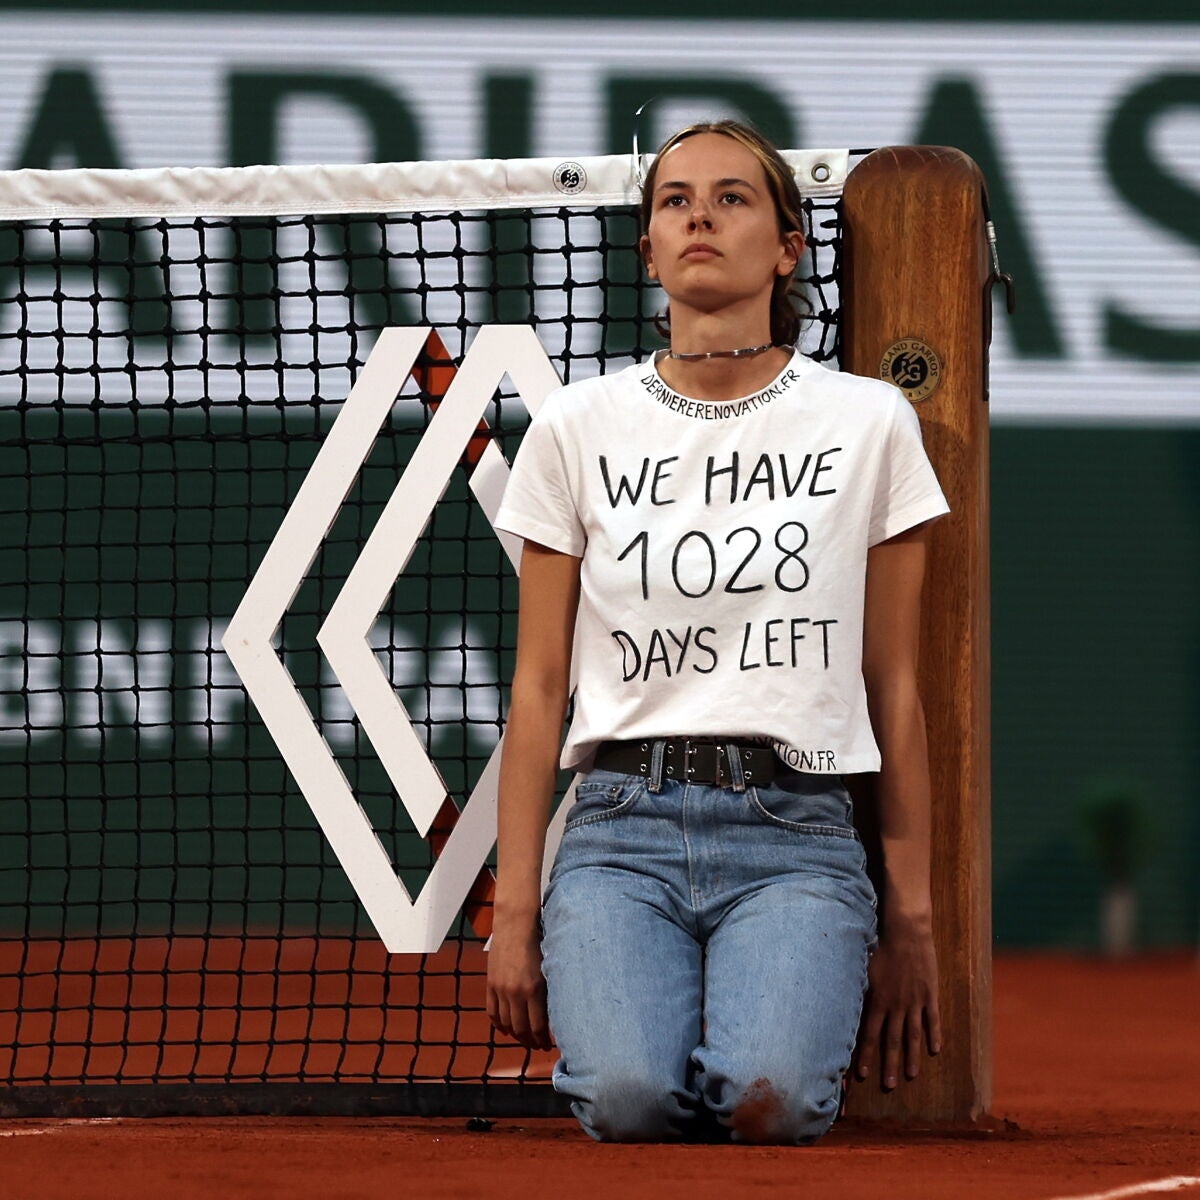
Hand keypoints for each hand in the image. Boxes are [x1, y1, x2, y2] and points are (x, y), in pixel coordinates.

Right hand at [486, 913, 553, 1051]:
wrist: (515, 924)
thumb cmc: (538, 942)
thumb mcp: (548, 968)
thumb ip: (549, 991)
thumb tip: (556, 1013)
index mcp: (535, 989)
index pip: (538, 1026)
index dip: (543, 1039)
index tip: (549, 1045)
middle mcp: (516, 993)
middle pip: (521, 1029)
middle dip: (530, 1041)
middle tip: (538, 1046)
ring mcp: (501, 989)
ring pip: (506, 1023)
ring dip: (515, 1035)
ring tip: (524, 1038)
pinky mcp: (491, 984)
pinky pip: (492, 1012)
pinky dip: (499, 1024)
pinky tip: (506, 1029)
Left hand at [853, 924, 941, 1089]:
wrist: (906, 932)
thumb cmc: (880, 946)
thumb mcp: (863, 968)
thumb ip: (858, 988)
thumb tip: (845, 1003)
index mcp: (878, 1000)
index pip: (869, 1034)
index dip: (865, 1055)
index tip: (862, 1075)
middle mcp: (896, 1006)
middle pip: (892, 1041)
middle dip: (889, 1065)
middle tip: (889, 1086)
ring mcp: (915, 1002)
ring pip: (913, 1036)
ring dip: (912, 1057)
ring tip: (911, 1075)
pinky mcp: (930, 994)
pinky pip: (933, 1020)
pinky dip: (934, 1036)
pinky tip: (935, 1051)